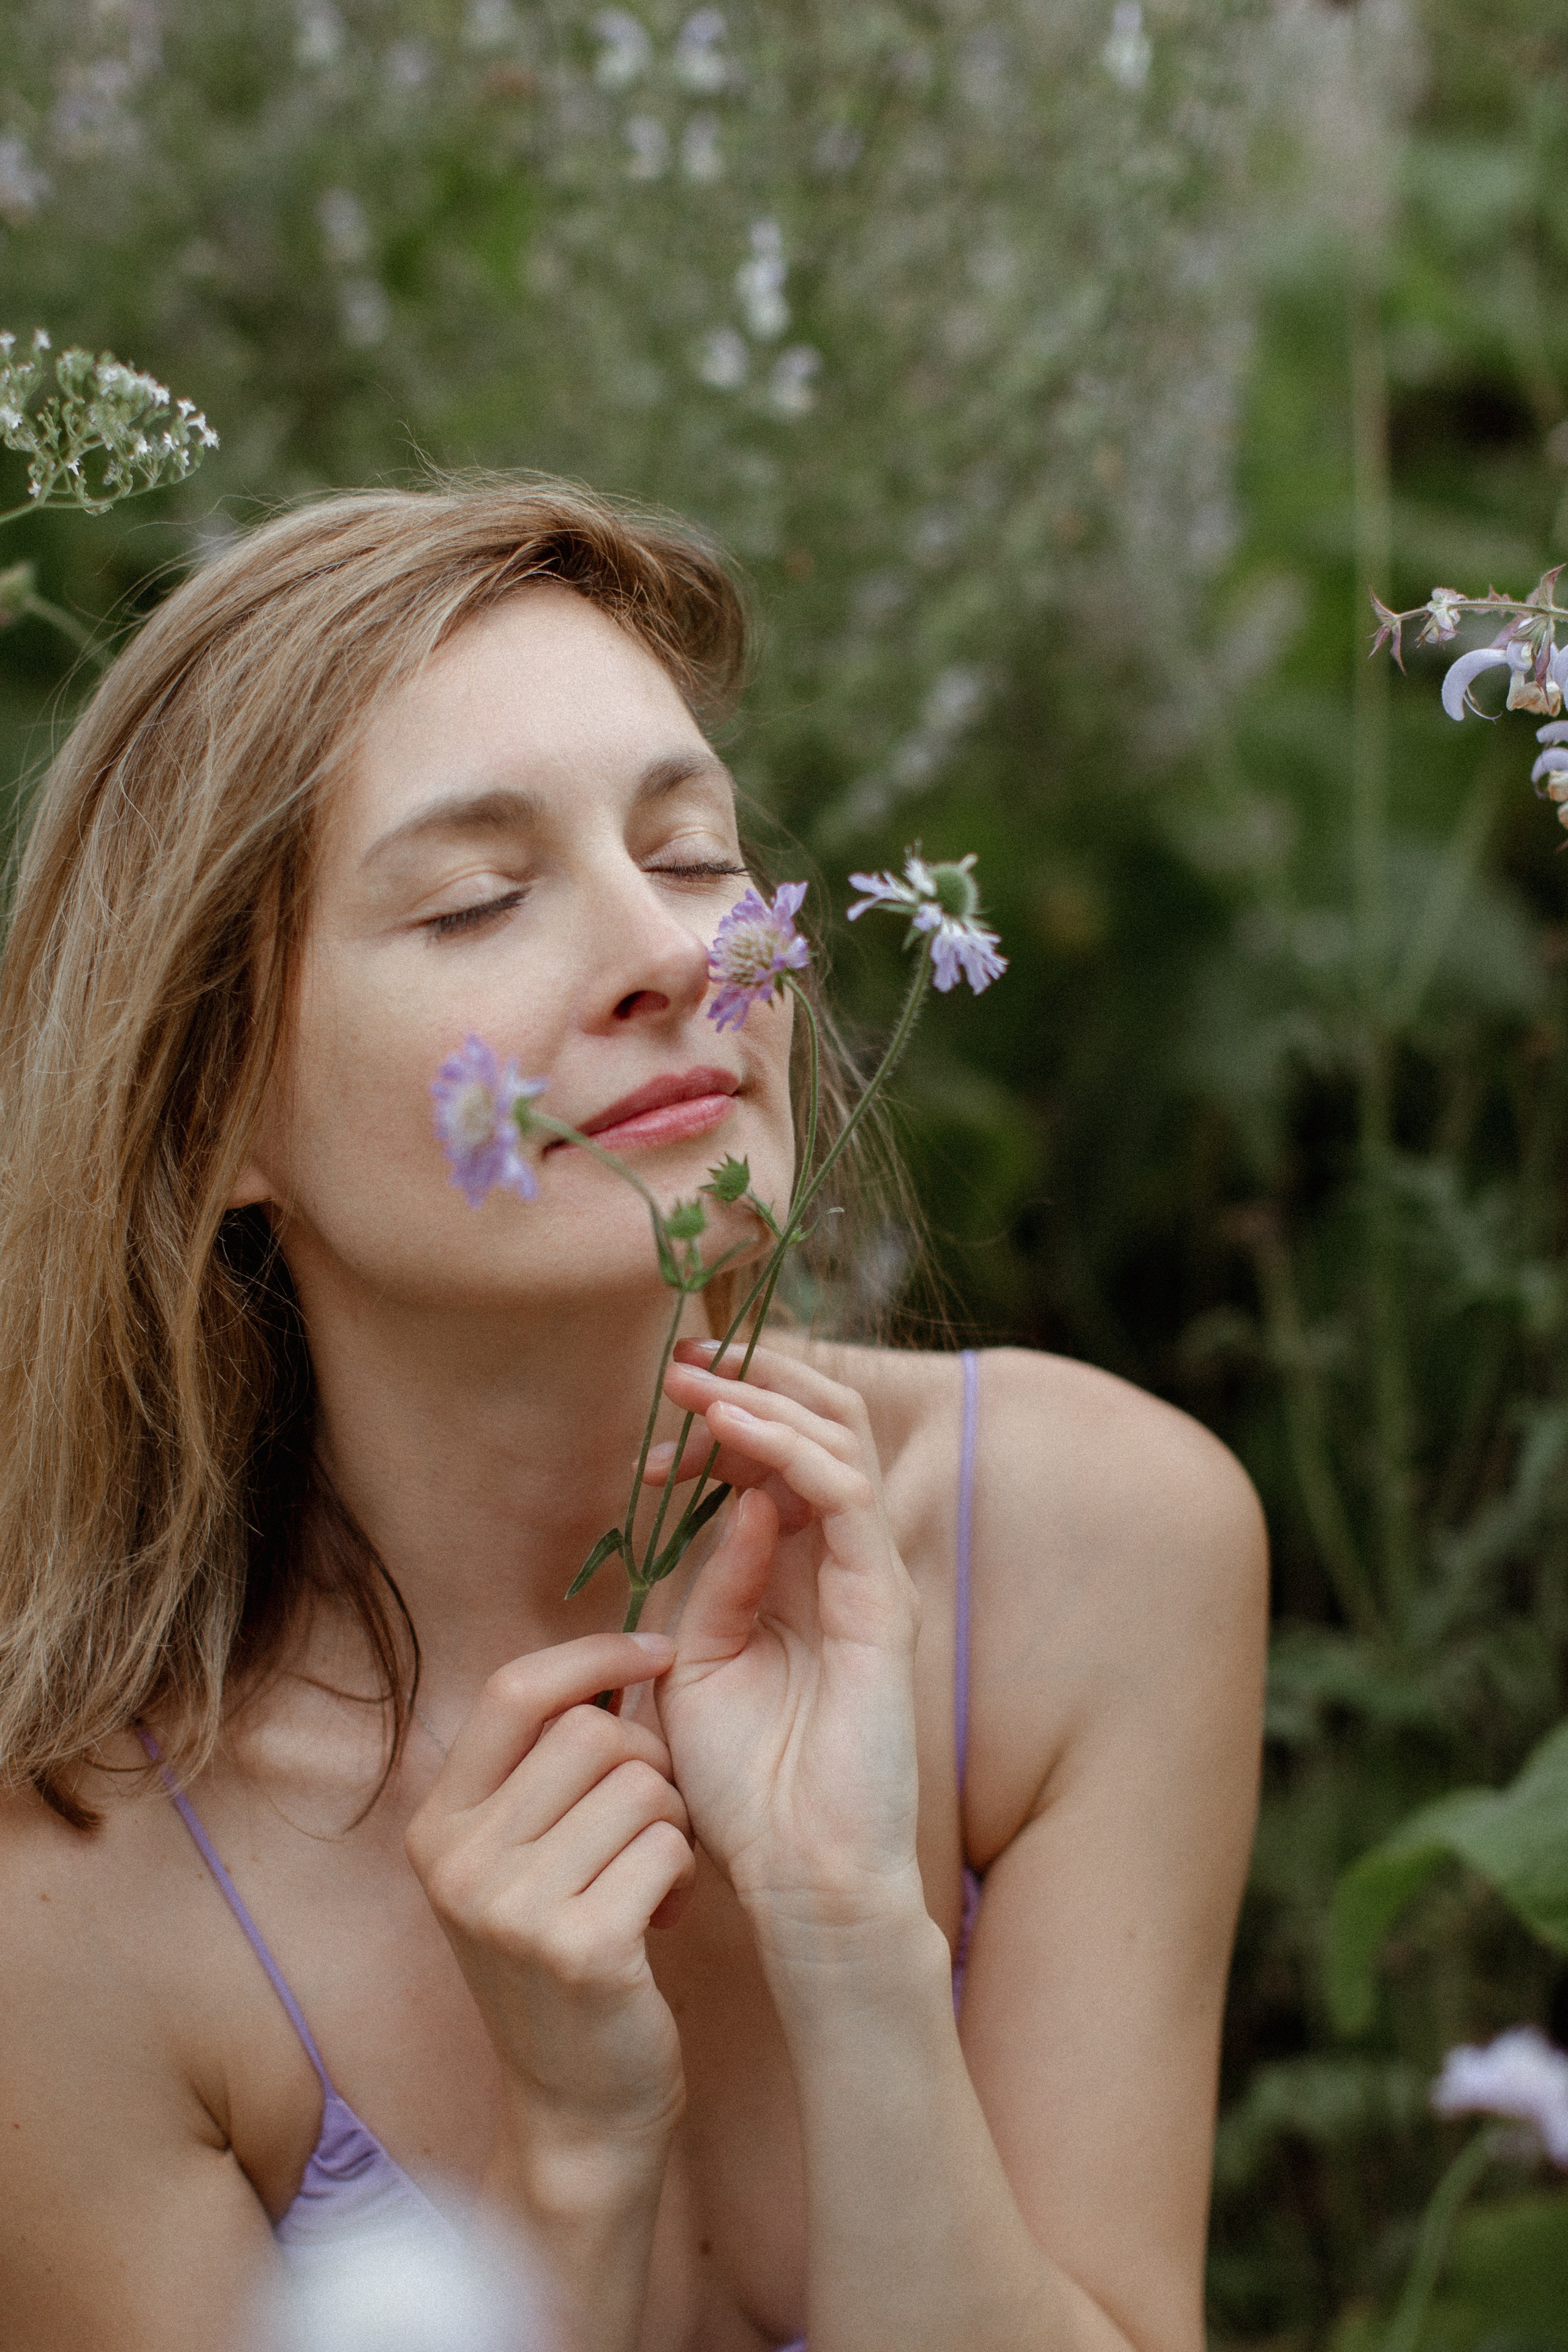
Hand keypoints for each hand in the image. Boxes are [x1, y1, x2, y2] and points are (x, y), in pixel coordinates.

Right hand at [405, 1634, 692, 2164]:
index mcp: (437, 1825)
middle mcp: (459, 1862)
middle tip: (649, 1825)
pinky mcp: (578, 1947)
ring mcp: (512, 1907)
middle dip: (649, 1763)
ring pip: (641, 1785)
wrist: (576, 2107)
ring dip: (671, 1823)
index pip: (514, 1690)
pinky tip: (662, 1919)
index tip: (656, 1651)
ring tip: (649, 1878)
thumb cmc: (562, 1962)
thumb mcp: (518, 1862)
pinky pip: (668, 1845)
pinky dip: (683, 1875)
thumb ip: (541, 1770)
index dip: (594, 1652)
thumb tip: (615, 1657)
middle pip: (594, 1731)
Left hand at [646, 1343, 925, 1956]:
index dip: (724, 1418)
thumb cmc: (745, 1788)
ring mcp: (868, 1575)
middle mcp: (842, 1561)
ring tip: (698, 1388)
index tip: (657, 1419)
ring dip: (765, 1399)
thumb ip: (712, 1583)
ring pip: (841, 1440)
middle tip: (679, 1370)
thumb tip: (729, 1501)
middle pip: (819, 1426)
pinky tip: (735, 1442)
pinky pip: (847, 1495)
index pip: (781, 1455)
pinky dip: (791, 1452)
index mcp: (799, 1573)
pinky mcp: (881, 1601)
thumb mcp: (699, 1665)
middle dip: (750, 1382)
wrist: (798, 1878)